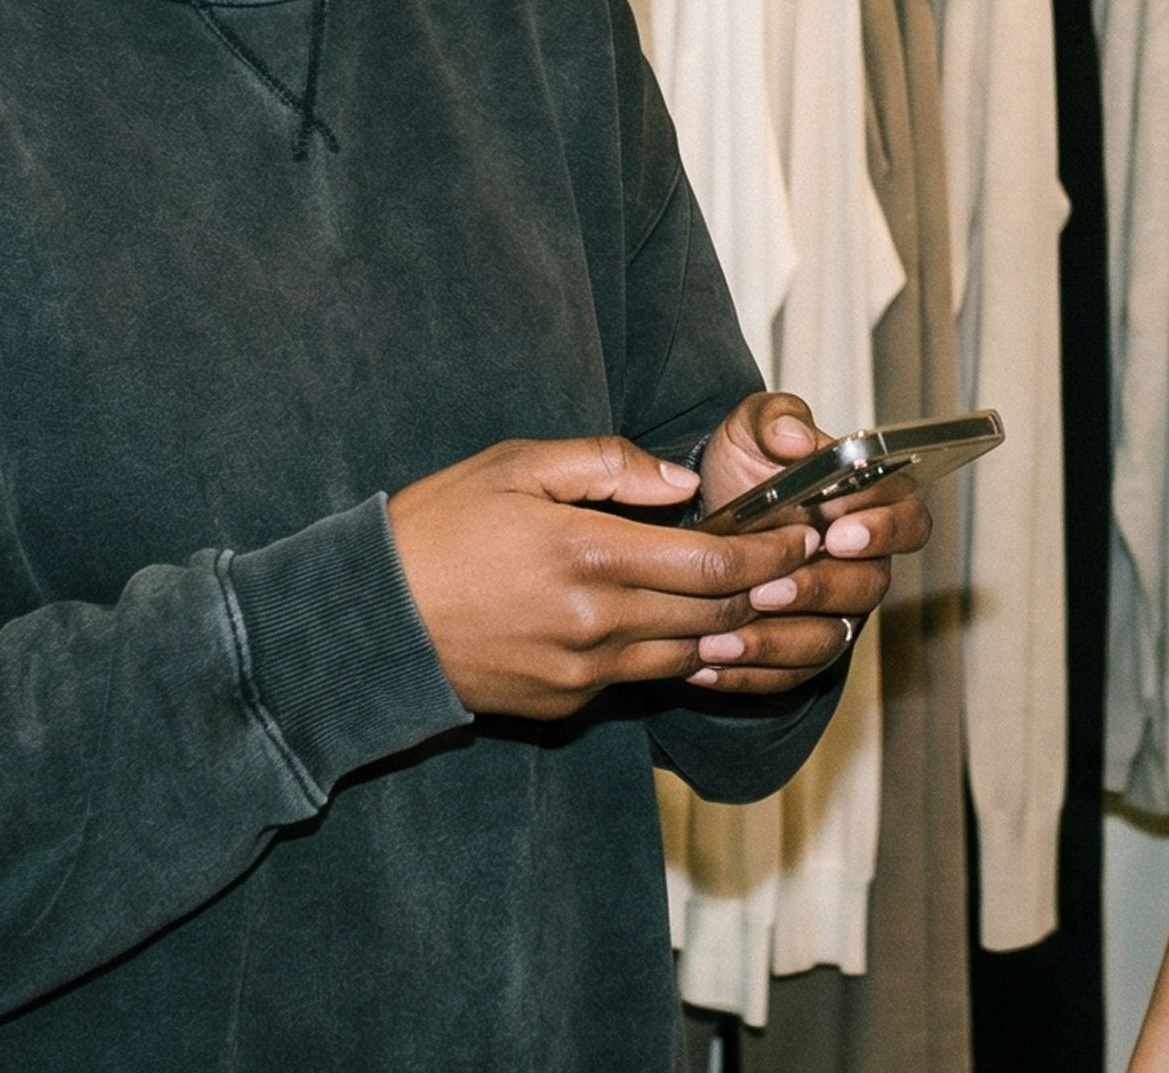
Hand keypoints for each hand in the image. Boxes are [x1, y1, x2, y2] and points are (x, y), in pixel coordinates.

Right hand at [389, 436, 827, 719]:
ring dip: (724, 626)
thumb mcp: (514, 465)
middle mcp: (596, 623)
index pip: (717, 564)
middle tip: (796, 562)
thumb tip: (681, 484)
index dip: (773, 551)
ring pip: (687, 653)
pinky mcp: (564, 705)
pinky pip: (637, 677)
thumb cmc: (436, 529)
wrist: (366, 624)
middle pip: (716, 613)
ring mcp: (581, 673)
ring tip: (751, 594)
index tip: (802, 533)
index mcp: (590, 554)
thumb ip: (608, 464)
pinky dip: (666, 651)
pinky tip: (678, 624)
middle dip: (764, 588)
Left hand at [686, 392, 933, 693]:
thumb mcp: (752, 429)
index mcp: (871, 504)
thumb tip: (797, 440)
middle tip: (765, 588)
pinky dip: (746, 674)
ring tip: (719, 637)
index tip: (839, 531)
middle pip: (867, 587)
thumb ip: (777, 421)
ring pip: (827, 640)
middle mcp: (864, 564)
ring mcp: (837, 613)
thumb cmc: (746, 468)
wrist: (705, 514)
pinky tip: (702, 662)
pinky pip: (788, 675)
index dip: (883, 531)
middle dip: (816, 590)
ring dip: (775, 642)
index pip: (909, 520)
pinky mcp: (803, 652)